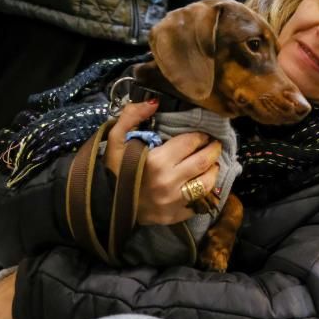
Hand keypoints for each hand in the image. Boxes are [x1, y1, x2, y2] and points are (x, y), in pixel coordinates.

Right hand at [104, 102, 222, 225]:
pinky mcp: (174, 216)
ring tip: (212, 164)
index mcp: (157, 161)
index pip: (191, 142)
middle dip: (213, 150)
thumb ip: (131, 116)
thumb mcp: (115, 140)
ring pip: (206, 184)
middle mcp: (168, 182)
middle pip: (204, 162)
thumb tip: (154, 102)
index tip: (202, 135)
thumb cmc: (112, 170)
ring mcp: (173, 202)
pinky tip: (200, 185)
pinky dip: (204, 194)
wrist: (104, 205)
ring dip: (213, 171)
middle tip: (214, 145)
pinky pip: (198, 205)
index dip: (200, 136)